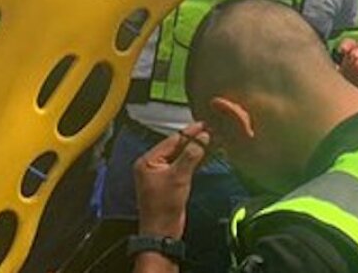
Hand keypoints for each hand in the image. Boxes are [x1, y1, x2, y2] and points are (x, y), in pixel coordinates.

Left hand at [133, 123, 210, 238]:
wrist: (162, 232)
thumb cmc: (163, 207)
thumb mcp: (178, 177)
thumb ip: (191, 155)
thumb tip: (202, 137)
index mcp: (147, 161)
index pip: (171, 141)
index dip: (189, 132)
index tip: (203, 125)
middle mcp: (151, 165)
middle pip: (175, 147)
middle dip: (192, 140)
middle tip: (209, 131)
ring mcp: (160, 174)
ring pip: (180, 156)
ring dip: (194, 150)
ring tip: (210, 140)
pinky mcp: (169, 182)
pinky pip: (182, 166)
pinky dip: (193, 160)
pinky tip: (204, 155)